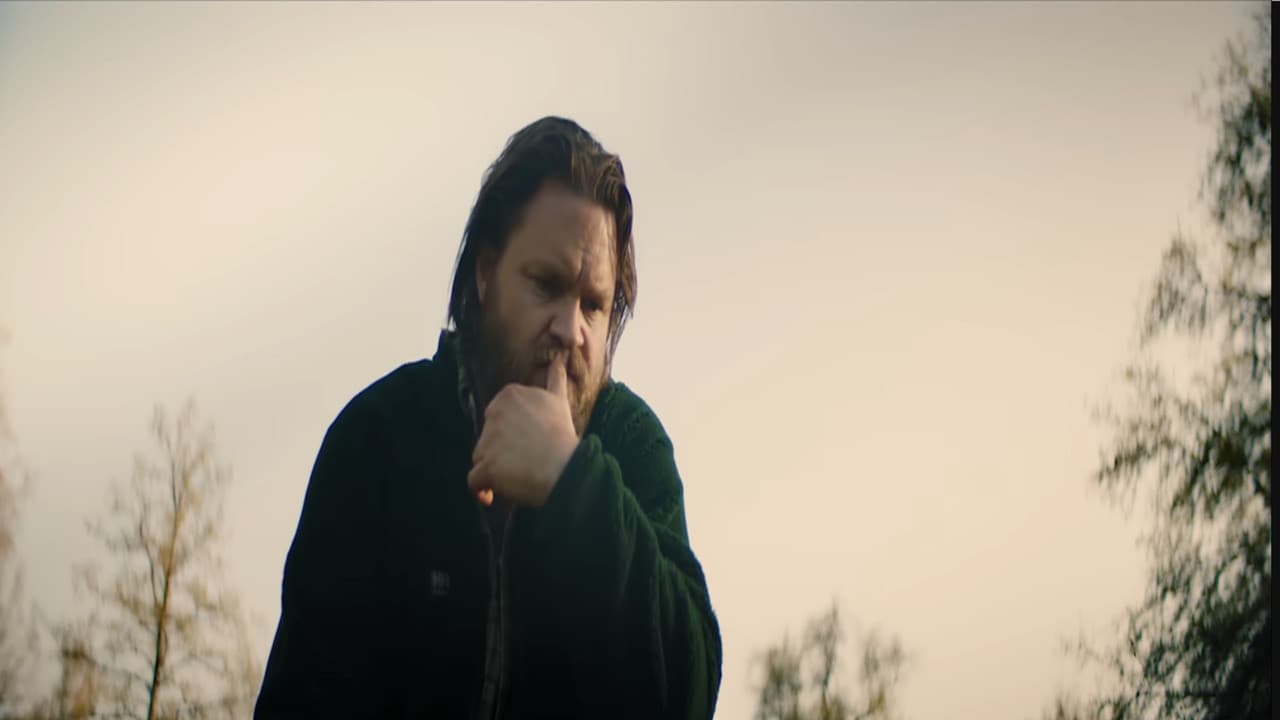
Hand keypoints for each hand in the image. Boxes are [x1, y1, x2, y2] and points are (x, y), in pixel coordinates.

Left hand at [469, 351, 579, 507]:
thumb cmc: (564, 438)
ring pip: (481, 459)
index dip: (513, 435)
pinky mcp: (486, 465)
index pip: (497, 420)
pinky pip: (474, 481)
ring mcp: (488, 439)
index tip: (532, 443)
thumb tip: (560, 356)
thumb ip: (554, 378)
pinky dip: (483, 490)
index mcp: (510, 394)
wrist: (568, 469)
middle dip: (503, 452)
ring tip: (521, 475)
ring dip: (497, 470)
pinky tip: (495, 494)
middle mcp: (495, 411)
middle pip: (487, 438)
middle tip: (528, 460)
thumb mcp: (559, 401)